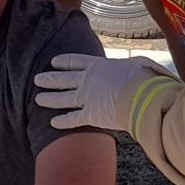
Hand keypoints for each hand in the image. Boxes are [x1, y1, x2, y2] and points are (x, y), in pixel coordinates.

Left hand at [34, 53, 174, 131]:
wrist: (143, 96)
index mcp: (98, 65)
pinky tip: (52, 123)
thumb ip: (136, 65)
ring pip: (62, 98)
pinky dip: (62, 121)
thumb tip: (147, 67)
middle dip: (50, 79)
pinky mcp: (90, 115)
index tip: (53, 62)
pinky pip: (72, 119)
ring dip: (49, 98)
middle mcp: (88, 80)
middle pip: (63, 79)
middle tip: (38, 79)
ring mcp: (87, 98)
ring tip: (38, 98)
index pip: (76, 61)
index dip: (64, 62)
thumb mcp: (141, 64)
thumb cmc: (145, 78)